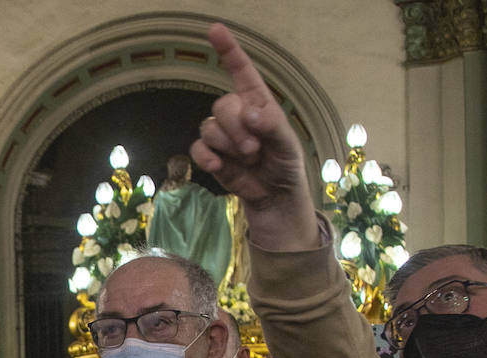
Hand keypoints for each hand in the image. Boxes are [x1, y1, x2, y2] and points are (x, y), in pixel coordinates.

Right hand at [190, 24, 316, 249]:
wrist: (275, 199)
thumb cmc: (285, 165)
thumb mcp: (288, 144)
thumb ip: (272, 125)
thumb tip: (251, 113)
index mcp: (258, 103)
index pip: (242, 71)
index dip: (229, 50)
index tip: (215, 30)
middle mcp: (237, 115)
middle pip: (222, 105)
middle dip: (236, 126)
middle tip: (254, 148)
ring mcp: (222, 136)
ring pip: (209, 126)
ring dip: (227, 143)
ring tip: (248, 159)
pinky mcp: (212, 156)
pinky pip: (199, 148)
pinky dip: (208, 156)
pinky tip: (221, 166)